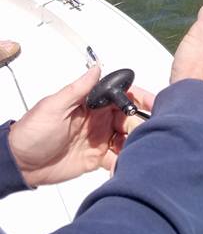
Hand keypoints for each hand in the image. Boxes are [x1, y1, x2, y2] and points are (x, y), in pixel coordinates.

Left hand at [8, 66, 154, 187]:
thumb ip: (78, 89)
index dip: (140, 98)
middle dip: (141, 123)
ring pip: (128, 137)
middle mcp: (99, 120)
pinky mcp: (97, 158)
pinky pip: (118, 157)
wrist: (19, 165)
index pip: (122, 97)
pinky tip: (128, 160)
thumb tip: (96, 68)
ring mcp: (100, 139)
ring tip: (139, 147)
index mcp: (91, 105)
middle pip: (131, 118)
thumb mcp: (53, 107)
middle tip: (143, 131)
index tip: (152, 103)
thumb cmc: (30, 134)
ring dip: (136, 141)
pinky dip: (126, 159)